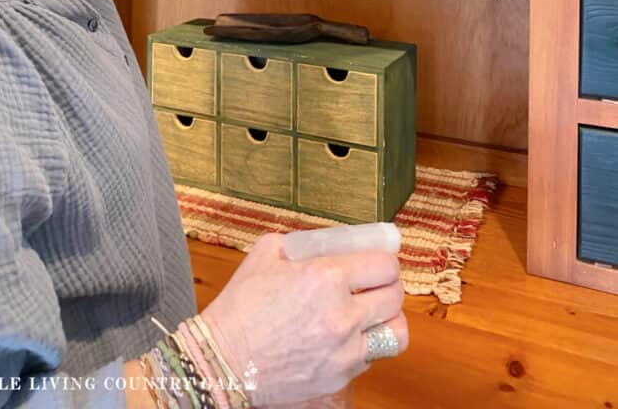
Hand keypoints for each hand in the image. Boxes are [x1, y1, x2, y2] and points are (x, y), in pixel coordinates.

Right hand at [200, 232, 407, 405]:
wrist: (222, 360)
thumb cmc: (240, 308)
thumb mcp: (265, 254)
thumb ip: (299, 242)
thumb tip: (322, 241)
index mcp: (326, 277)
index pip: (384, 265)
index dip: (385, 259)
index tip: (378, 260)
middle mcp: (342, 314)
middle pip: (396, 296)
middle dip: (389, 285)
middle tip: (376, 283)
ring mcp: (344, 350)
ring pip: (396, 333)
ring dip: (388, 319)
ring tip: (374, 314)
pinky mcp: (339, 377)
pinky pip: (371, 358)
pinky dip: (366, 345)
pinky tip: (347, 337)